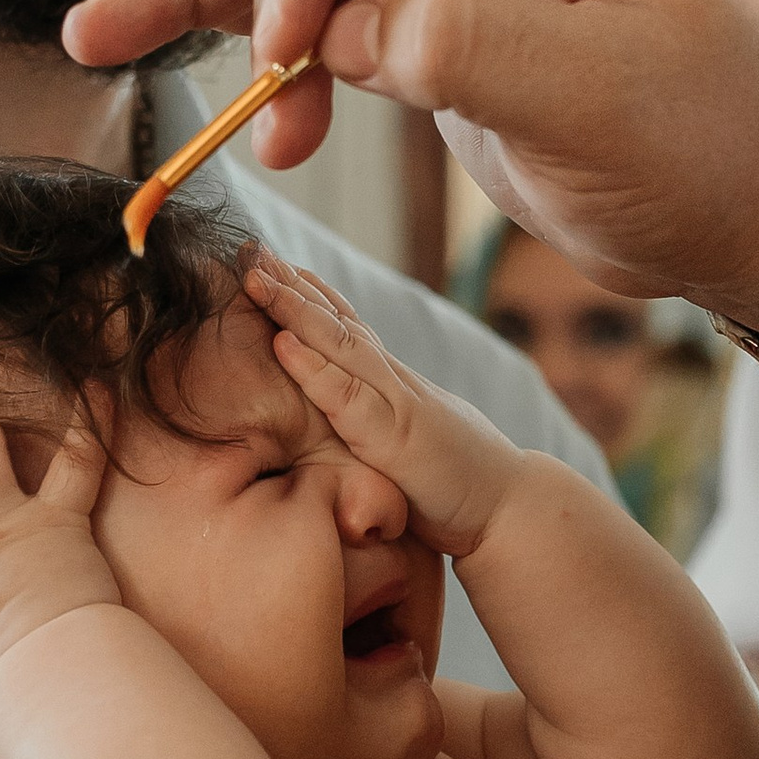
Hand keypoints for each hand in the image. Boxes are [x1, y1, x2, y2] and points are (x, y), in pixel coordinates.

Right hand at [65, 0, 758, 332]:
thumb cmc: (724, 142)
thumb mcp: (602, 99)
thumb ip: (468, 48)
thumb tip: (343, 35)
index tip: (285, 44)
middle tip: (105, 15)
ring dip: (218, 2)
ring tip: (101, 29)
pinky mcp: (452, 6)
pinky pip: (335, 4)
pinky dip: (262, 35)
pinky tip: (168, 30)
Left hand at [245, 257, 519, 556]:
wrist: (510, 511)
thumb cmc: (460, 483)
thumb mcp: (411, 443)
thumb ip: (382, 424)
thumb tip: (355, 421)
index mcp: (392, 384)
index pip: (345, 326)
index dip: (306, 293)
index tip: (269, 261)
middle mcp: (392, 382)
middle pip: (334, 320)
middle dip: (290, 283)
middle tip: (248, 247)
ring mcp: (394, 405)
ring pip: (338, 345)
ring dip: (294, 309)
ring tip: (255, 278)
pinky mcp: (394, 439)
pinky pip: (347, 398)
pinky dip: (313, 369)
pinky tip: (283, 343)